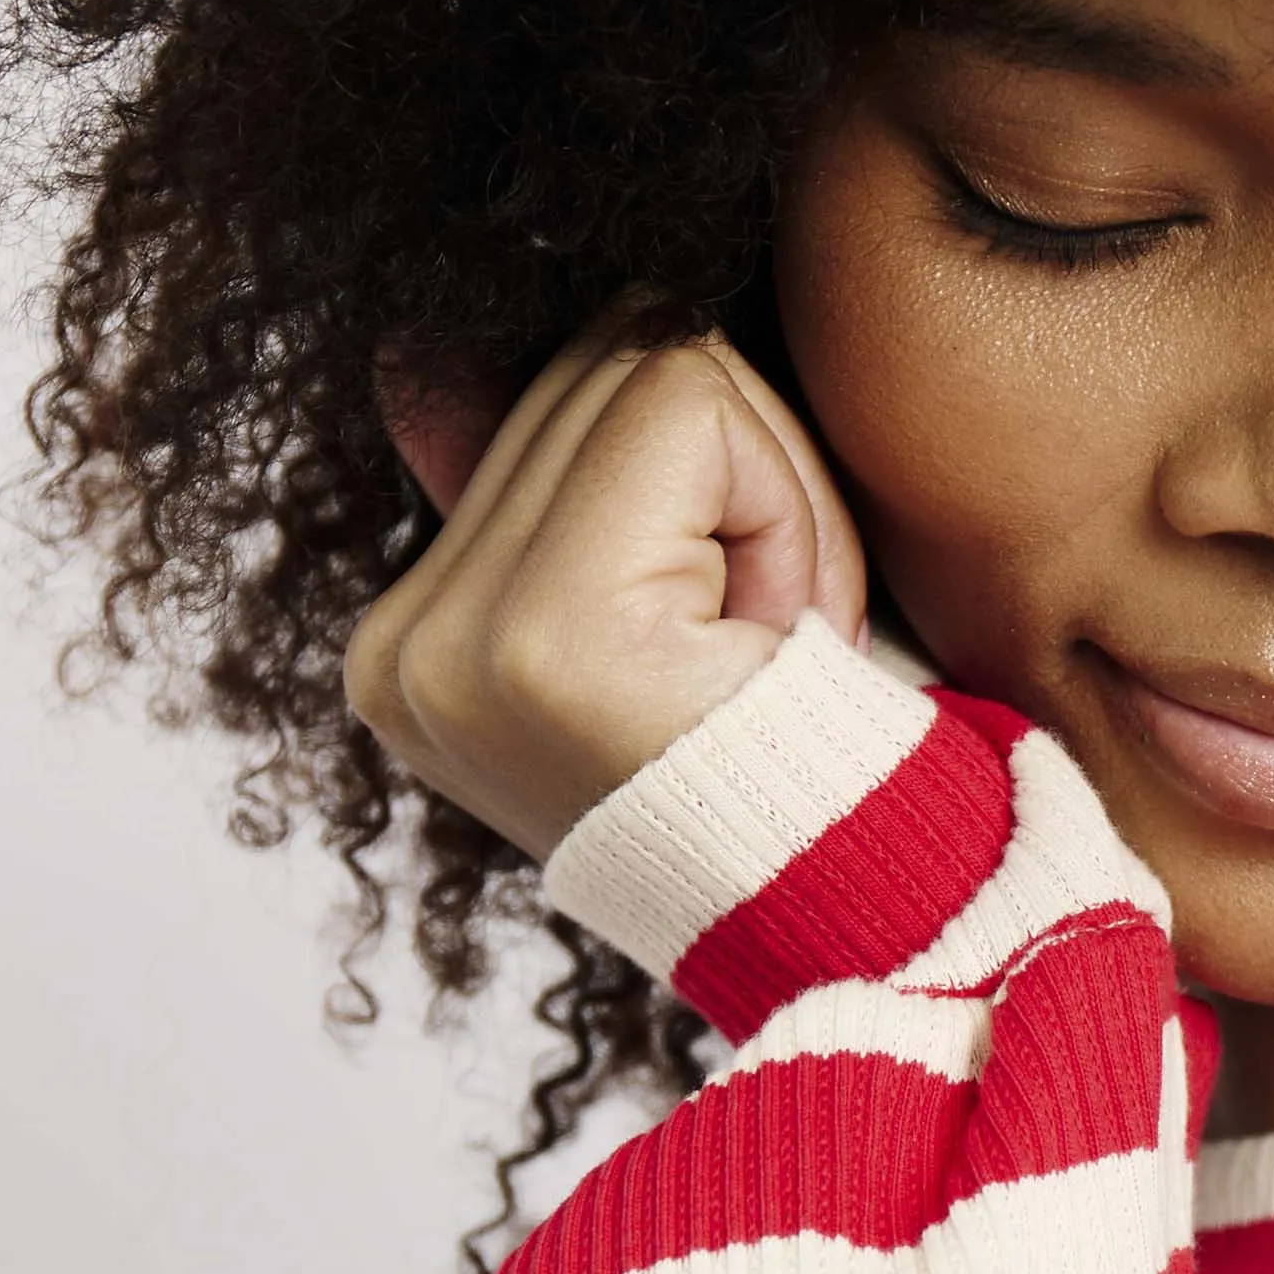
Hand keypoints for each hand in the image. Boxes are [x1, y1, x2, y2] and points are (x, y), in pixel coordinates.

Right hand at [348, 320, 867, 859]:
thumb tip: (415, 342)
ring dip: (766, 496)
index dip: (705, 472)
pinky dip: (784, 506)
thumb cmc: (797, 778)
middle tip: (768, 640)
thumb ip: (559, 476)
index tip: (744, 633)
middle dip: (735, 474)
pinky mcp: (543, 634)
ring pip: (646, 363)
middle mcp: (405, 646)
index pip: (558, 397)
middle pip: (595, 364)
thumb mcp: (661, 610)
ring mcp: (452, 647)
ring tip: (764, 649)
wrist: (868, 932)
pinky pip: (686, 398)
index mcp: (410, 647)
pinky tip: (776, 642)